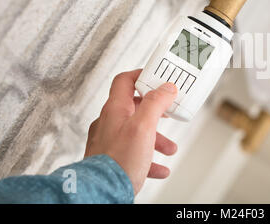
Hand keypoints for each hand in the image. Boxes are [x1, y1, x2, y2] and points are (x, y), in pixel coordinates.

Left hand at [84, 69, 177, 194]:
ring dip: (156, 139)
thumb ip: (155, 104)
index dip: (142, 76)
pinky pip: (133, 155)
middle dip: (156, 114)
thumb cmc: (118, 162)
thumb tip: (166, 88)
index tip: (157, 79)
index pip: (125, 81)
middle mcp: (109, 123)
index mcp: (115, 110)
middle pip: (135, 109)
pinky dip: (148, 159)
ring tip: (169, 149)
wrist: (100, 193)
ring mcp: (108, 142)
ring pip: (136, 133)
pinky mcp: (111, 160)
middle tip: (168, 114)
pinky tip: (159, 168)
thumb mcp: (143, 127)